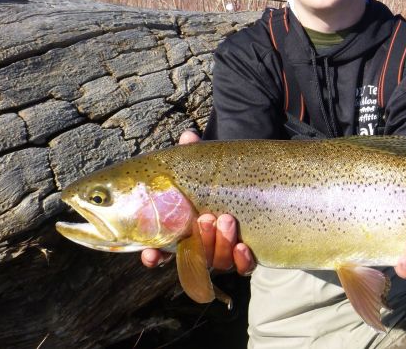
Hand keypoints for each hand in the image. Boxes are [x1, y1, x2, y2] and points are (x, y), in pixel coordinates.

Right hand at [140, 130, 255, 274]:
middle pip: (193, 257)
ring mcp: (223, 252)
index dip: (153, 257)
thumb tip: (189, 137)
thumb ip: (194, 154)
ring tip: (226, 219)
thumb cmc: (219, 176)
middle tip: (206, 218)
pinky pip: (243, 268)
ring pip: (217, 262)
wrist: (254, 182)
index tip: (150, 254)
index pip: (161, 251)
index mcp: (182, 230)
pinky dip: (242, 261)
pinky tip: (243, 247)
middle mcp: (201, 246)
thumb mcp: (205, 165)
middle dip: (199, 240)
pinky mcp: (246, 256)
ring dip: (219, 244)